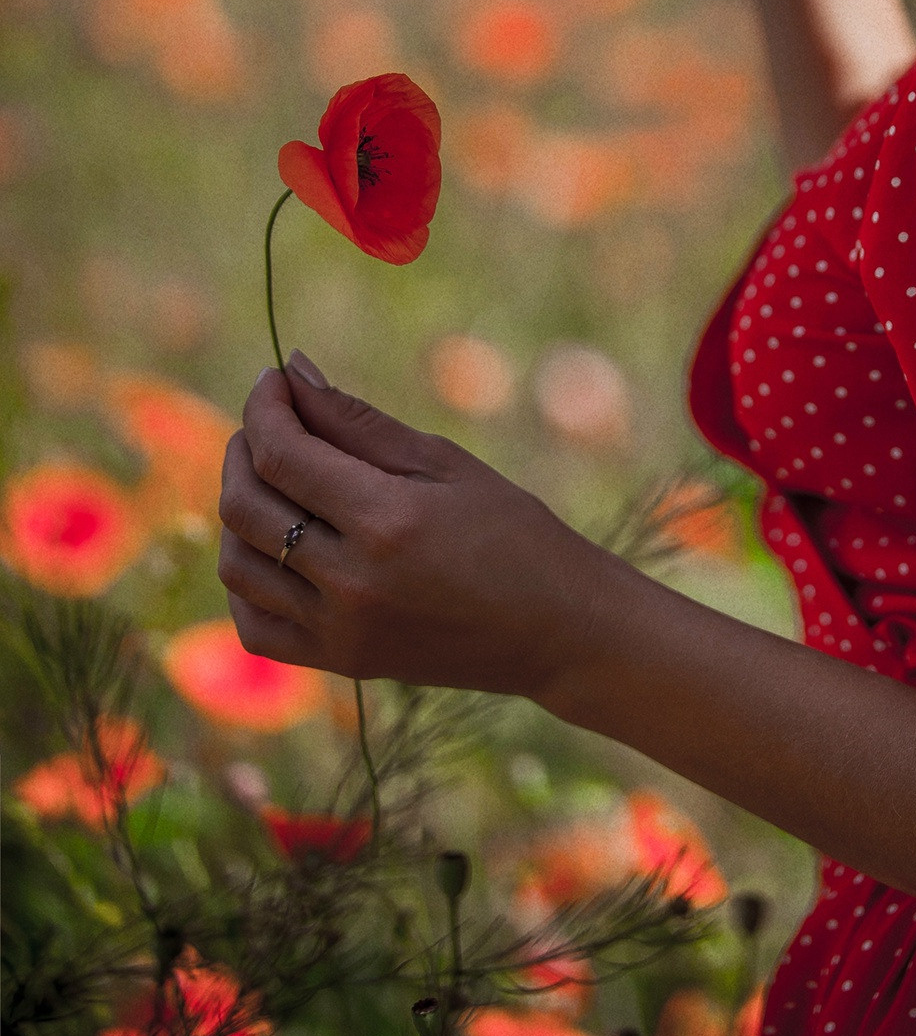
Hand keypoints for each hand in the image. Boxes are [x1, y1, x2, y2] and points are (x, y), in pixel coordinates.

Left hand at [217, 362, 605, 694]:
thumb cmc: (513, 532)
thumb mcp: (445, 463)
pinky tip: (278, 548)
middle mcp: (353, 581)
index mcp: (387, 521)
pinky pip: (254, 625)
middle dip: (244, 448)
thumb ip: (359, 422)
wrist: (557, 630)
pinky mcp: (341, 664)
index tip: (275, 380)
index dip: (265, 408)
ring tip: (276, 480)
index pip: (282, 455)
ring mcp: (341, 631)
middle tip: (272, 422)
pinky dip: (249, 582)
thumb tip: (293, 371)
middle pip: (244, 506)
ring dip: (240, 510)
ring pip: (237, 565)